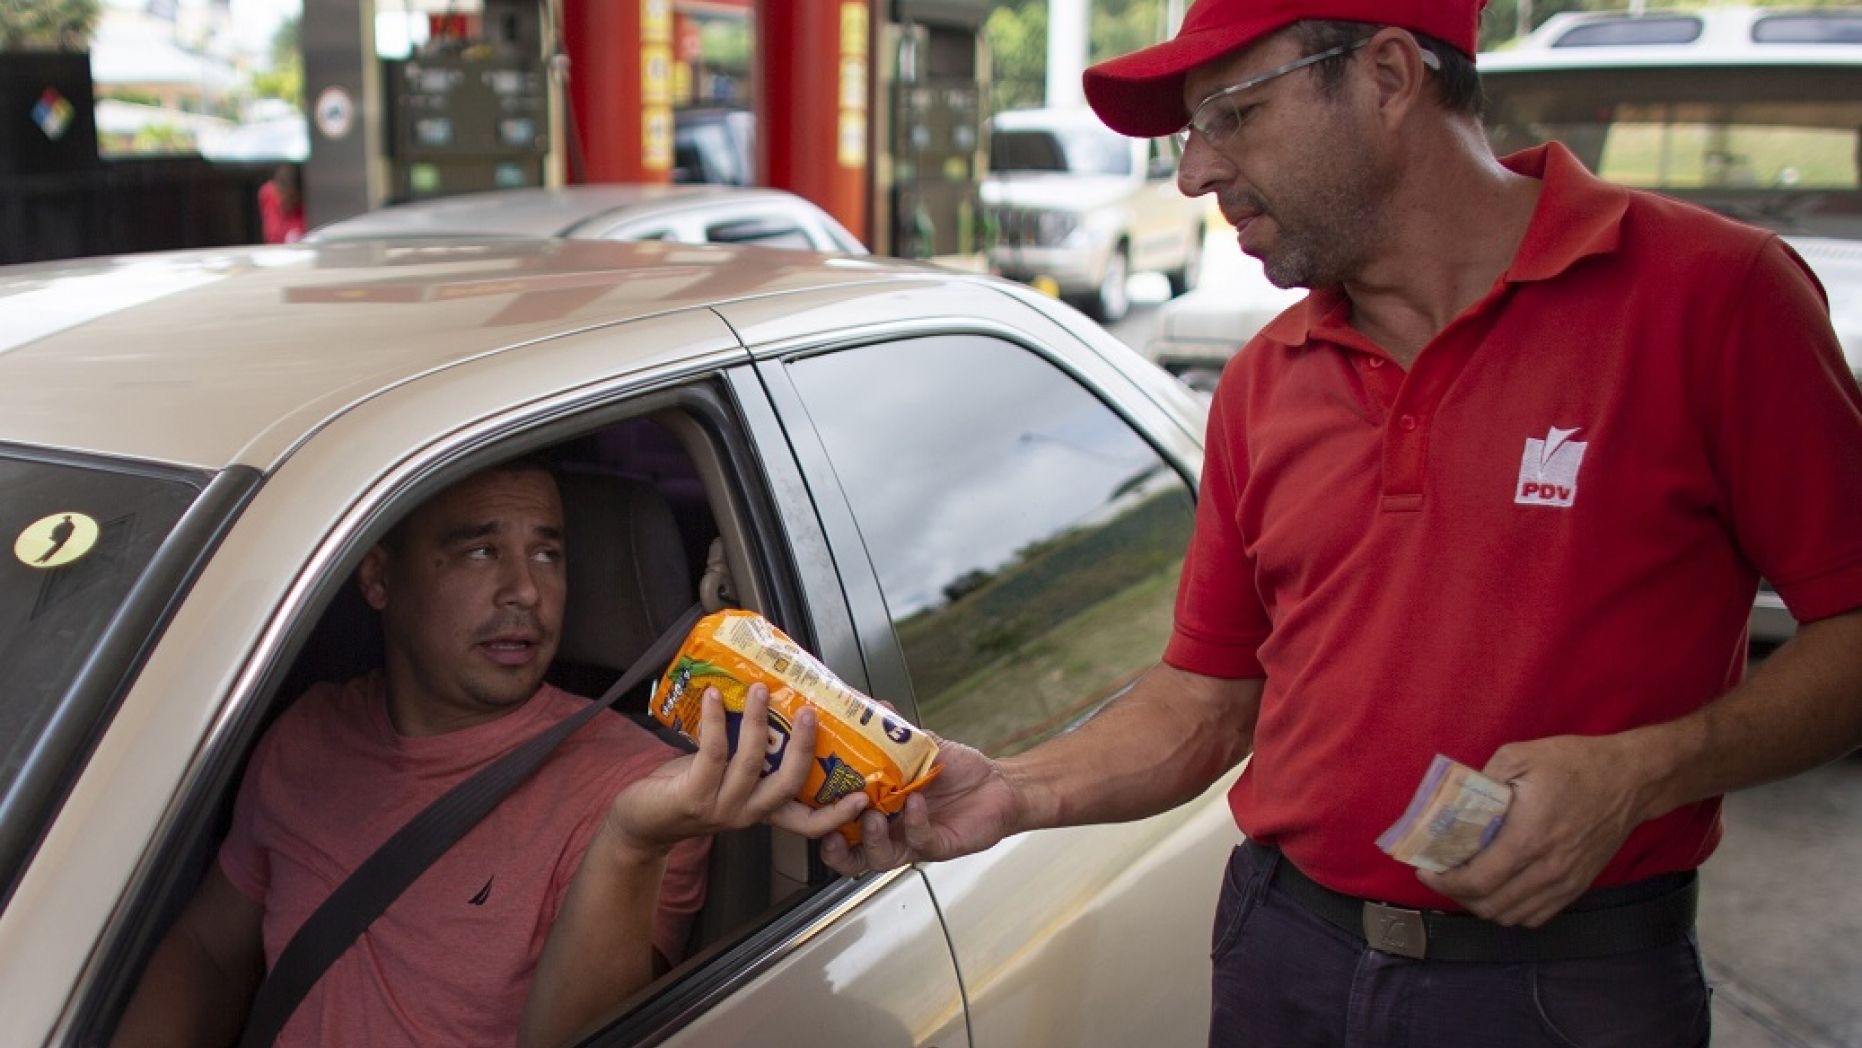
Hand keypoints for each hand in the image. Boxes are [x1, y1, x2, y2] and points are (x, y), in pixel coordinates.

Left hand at [605, 684, 868, 852]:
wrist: (642, 819)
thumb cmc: (689, 788)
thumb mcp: (730, 775)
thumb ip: (755, 754)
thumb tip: (775, 702)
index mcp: (763, 811)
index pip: (808, 824)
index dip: (837, 814)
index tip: (864, 796)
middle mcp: (748, 814)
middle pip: (788, 786)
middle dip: (804, 748)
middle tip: (812, 712)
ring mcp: (721, 808)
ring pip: (751, 763)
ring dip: (755, 721)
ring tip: (758, 689)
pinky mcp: (692, 797)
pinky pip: (712, 754)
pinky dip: (716, 721)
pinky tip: (713, 696)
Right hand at [818, 736, 1017, 875]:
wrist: (998, 784)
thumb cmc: (956, 771)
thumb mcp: (918, 747)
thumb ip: (892, 732)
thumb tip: (873, 704)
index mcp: (877, 807)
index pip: (838, 823)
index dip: (819, 820)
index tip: (808, 802)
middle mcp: (890, 831)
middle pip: (850, 854)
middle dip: (835, 847)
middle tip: (832, 826)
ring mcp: (911, 841)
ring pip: (879, 857)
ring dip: (871, 838)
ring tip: (872, 815)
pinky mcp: (937, 846)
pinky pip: (918, 839)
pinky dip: (913, 821)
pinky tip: (915, 801)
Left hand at [1419, 733, 1653, 925]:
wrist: (1631, 780)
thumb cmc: (1575, 764)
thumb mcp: (1519, 756)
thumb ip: (1481, 780)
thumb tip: (1451, 800)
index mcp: (1527, 837)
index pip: (1476, 880)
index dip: (1443, 882)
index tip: (1425, 870)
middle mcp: (1546, 868)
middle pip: (1489, 905)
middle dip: (1456, 894)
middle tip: (1441, 875)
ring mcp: (1565, 882)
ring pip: (1512, 916)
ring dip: (1482, 905)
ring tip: (1466, 883)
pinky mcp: (1577, 886)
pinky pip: (1536, 916)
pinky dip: (1511, 911)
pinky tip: (1499, 891)